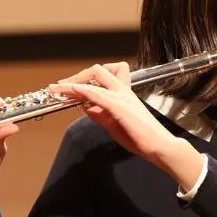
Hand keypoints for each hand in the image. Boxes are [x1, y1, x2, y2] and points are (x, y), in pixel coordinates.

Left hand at [48, 63, 199, 181]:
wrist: (159, 146)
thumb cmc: (141, 137)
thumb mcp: (114, 125)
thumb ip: (101, 115)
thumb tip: (86, 107)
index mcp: (124, 94)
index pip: (103, 77)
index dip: (83, 79)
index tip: (68, 88)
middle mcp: (123, 92)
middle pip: (99, 71)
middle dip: (77, 76)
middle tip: (61, 86)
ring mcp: (121, 98)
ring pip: (95, 80)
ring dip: (73, 83)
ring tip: (57, 88)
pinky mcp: (119, 107)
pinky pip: (98, 94)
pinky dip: (83, 91)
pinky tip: (72, 91)